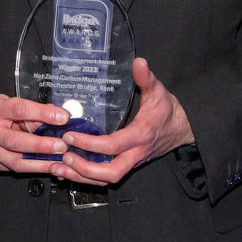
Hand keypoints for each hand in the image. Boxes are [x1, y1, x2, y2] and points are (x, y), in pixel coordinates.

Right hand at [0, 93, 73, 172]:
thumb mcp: (9, 103)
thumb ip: (31, 111)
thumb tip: (57, 118)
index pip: (20, 110)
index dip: (43, 113)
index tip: (62, 117)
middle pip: (16, 141)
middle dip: (41, 145)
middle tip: (61, 145)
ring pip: (16, 161)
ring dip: (41, 162)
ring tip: (59, 160)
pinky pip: (17, 169)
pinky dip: (35, 169)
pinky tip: (49, 166)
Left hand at [55, 58, 194, 184]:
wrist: (182, 129)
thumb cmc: (168, 111)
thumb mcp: (158, 91)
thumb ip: (146, 78)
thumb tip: (139, 62)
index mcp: (141, 135)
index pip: (113, 145)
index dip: (90, 144)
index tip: (71, 135)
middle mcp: (136, 153)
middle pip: (111, 172)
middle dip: (84, 168)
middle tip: (64, 156)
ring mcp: (132, 162)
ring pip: (107, 179)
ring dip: (81, 176)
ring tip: (59, 168)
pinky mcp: (128, 165)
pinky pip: (106, 177)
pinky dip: (86, 177)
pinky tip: (70, 172)